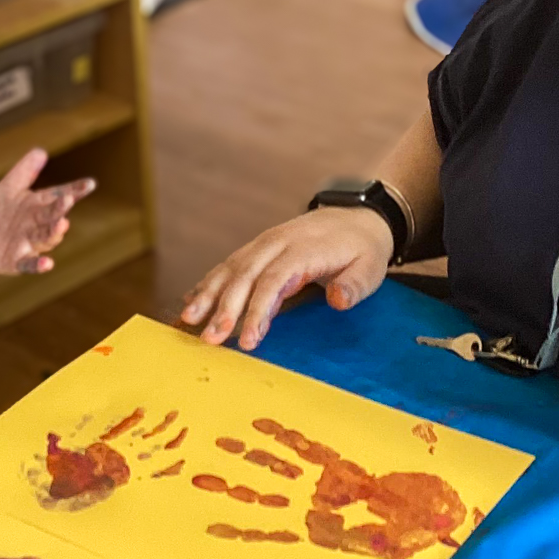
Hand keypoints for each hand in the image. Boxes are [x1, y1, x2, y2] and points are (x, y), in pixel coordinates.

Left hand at [0, 147, 95, 274]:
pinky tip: (47, 264)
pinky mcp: (17, 262)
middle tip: (67, 199)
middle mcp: (39, 225)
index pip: (61, 196)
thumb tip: (41, 151)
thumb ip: (25, 171)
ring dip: (54, 233)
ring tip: (61, 224)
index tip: (90, 184)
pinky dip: (38, 265)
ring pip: (46, 238)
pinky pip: (30, 264)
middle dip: (61, 209)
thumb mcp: (9, 187)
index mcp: (40, 206)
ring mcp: (30, 244)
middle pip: (54, 216)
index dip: (76, 190)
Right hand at [181, 207, 390, 349]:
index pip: (274, 281)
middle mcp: (277, 242)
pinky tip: (192, 301)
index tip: (248, 341)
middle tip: (210, 339)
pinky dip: (209, 283)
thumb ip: (354, 286)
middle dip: (225, 309)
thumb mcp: (370, 268)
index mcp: (304, 249)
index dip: (257, 311)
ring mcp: (263, 243)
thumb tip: (337, 300)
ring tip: (188, 321)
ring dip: (208, 295)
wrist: (355, 217)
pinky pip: (228, 265)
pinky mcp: (256, 248)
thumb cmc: (362, 250)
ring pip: (230, 268)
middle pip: (244, 275)